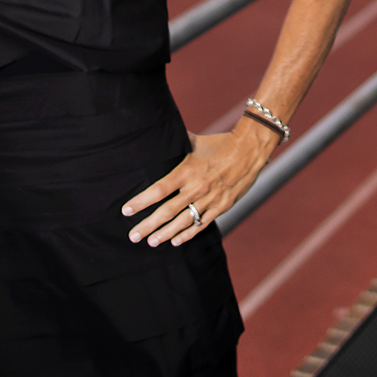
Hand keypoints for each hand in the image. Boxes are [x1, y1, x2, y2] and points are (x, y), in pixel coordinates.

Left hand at [123, 121, 279, 247]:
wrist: (250, 151)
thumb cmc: (220, 144)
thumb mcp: (196, 142)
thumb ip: (177, 143)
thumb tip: (158, 134)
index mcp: (187, 171)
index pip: (159, 189)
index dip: (142, 201)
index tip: (126, 210)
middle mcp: (196, 188)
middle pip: (167, 211)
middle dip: (148, 225)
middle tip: (133, 236)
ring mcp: (210, 199)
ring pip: (183, 221)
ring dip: (165, 233)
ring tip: (150, 242)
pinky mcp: (222, 207)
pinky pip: (202, 224)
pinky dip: (188, 234)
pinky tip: (175, 241)